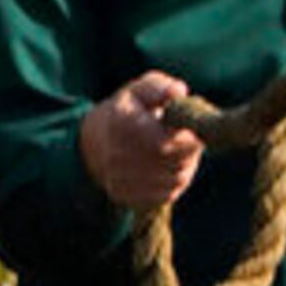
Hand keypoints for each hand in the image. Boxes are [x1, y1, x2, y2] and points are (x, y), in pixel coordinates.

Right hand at [80, 73, 202, 208]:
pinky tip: (167, 166)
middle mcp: (117, 158)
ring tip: (177, 150)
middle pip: (175, 162)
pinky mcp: (127, 198)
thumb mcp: (139, 90)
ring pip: (176, 180)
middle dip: (190, 150)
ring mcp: (121, 181)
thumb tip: (179, 91)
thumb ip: (160, 87)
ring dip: (185, 165)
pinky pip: (167, 195)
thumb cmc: (126, 111)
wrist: (92, 143)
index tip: (194, 128)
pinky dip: (175, 181)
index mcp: (122, 126)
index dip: (188, 138)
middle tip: (188, 137)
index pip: (165, 144)